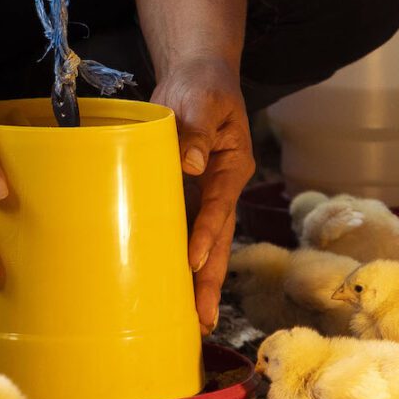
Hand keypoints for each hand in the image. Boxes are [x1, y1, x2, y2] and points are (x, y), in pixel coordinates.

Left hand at [150, 56, 253, 331]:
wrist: (195, 77)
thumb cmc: (203, 86)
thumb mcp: (202, 100)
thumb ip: (195, 129)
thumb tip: (188, 162)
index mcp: (233, 166)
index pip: (219, 206)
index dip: (206, 234)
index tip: (192, 260)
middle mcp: (222, 188)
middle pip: (218, 240)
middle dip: (210, 280)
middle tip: (202, 319)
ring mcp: (204, 196)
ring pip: (202, 244)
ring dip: (197, 281)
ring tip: (191, 321)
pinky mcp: (184, 196)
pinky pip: (181, 231)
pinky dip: (175, 259)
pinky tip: (165, 287)